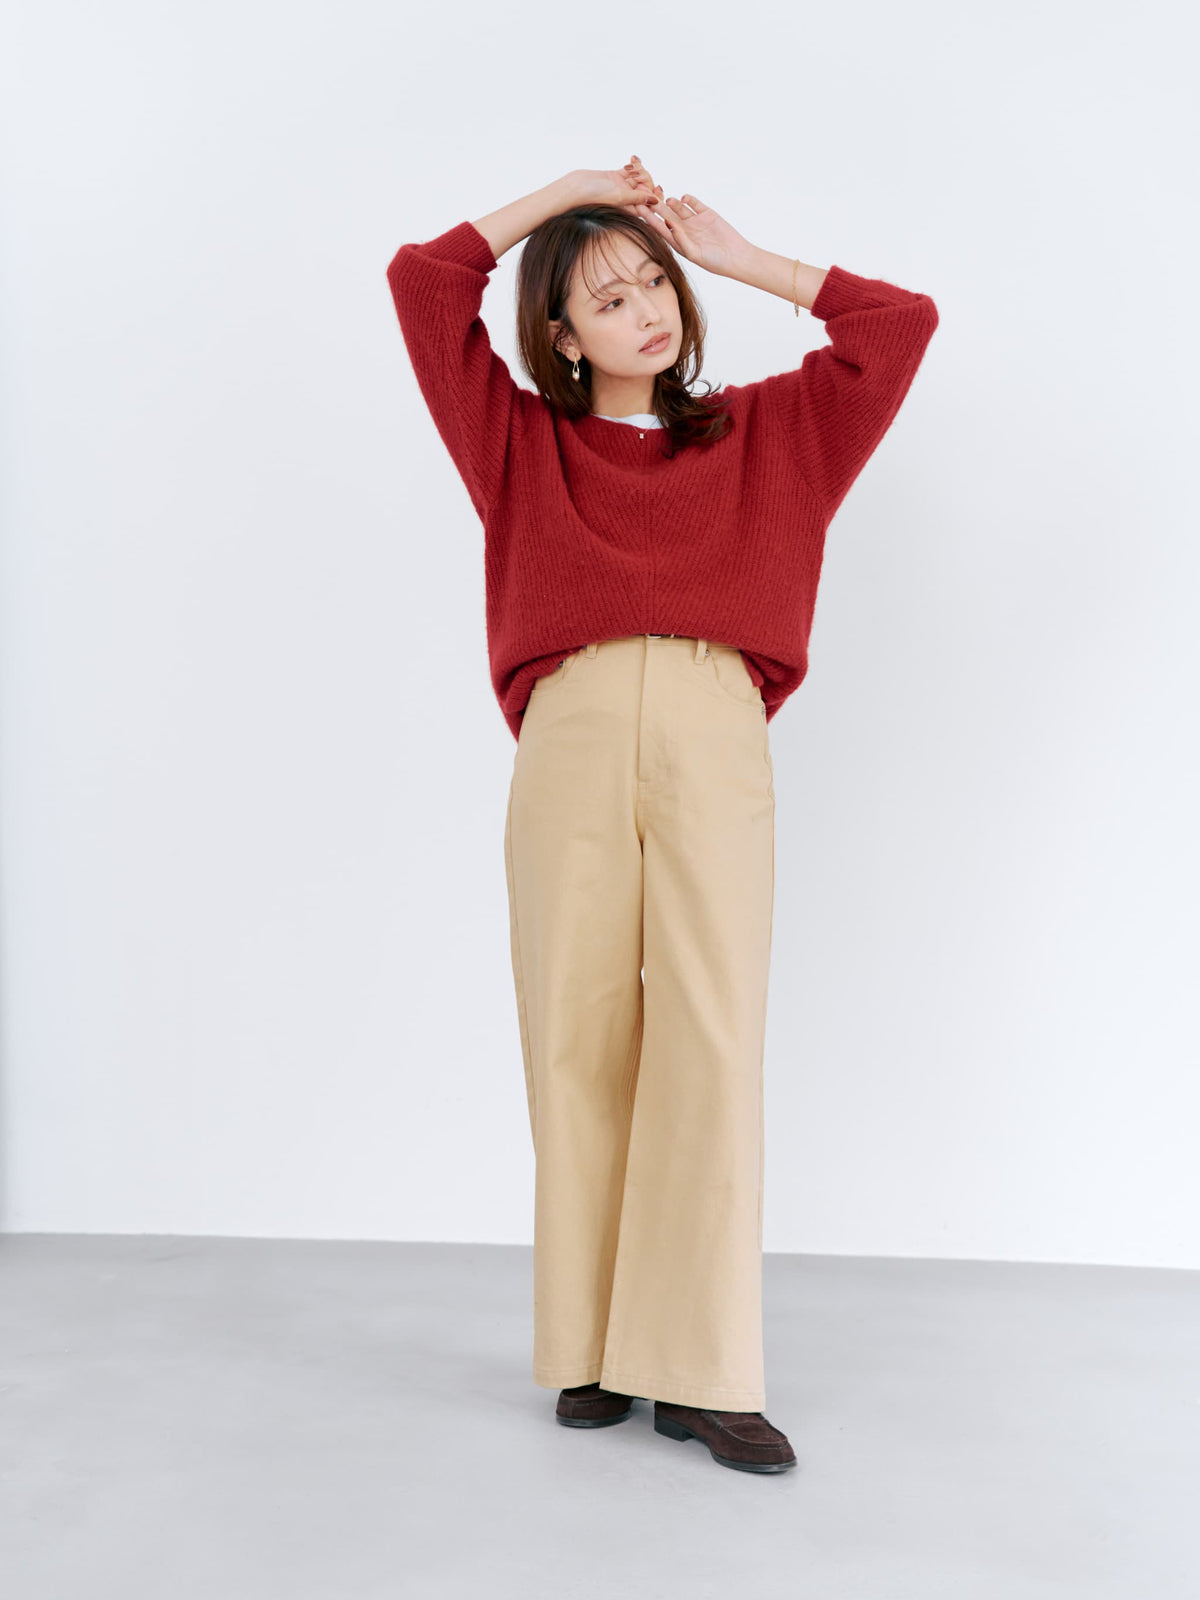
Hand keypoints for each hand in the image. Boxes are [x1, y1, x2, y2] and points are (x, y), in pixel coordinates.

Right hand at [564, 154, 662, 213]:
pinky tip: (633, 158)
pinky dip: (634, 164)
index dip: (656, 196)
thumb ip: (637, 198)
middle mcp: (627, 200)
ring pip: (639, 178)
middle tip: (638, 173)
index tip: (657, 188)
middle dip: (646, 179)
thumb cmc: (593, 197)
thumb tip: (655, 201)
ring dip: (639, 170)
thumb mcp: (619, 197)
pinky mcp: (616, 177)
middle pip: (646, 189)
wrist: (575, 187)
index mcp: (630, 210)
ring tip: (631, 166)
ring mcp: (622, 188)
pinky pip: (630, 170)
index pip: (649, 204)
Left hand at [631, 189, 753, 278]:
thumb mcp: (694, 253)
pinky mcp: (706, 214)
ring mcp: (695, 221)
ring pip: (678, 208)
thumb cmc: (714, 261)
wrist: (736, 256)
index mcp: (678, 242)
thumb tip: (668, 224)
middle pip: (666, 215)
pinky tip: (683, 197)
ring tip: (665, 198)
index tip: (637, 207)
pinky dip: (688, 198)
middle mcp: (684, 231)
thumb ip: (680, 239)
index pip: (659, 227)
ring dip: (671, 202)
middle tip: (644, 194)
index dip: (648, 217)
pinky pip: (694, 203)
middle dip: (656, 205)